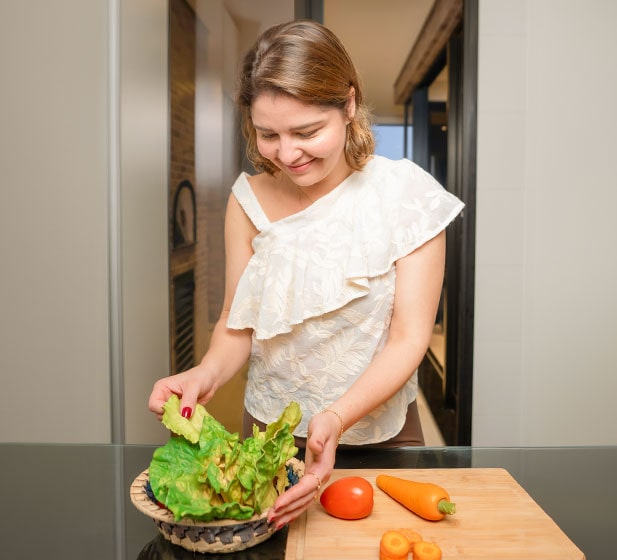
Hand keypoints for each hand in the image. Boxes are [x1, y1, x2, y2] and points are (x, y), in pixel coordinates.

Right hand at [148, 364, 215, 419]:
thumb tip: (184, 414)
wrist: (211, 378)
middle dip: (172, 418)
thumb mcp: (194, 386)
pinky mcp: (181, 412)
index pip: (154, 405)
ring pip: (170, 420)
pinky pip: (180, 422)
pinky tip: (193, 418)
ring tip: (190, 415)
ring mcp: (173, 406)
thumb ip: (188, 400)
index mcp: (162, 388)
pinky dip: (186, 422)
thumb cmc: (201, 376)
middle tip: (185, 415)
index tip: (175, 411)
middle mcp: (165, 398)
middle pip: (161, 415)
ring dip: (180, 421)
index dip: (162, 410)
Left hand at [267, 411, 340, 528]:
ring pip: (304, 502)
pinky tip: (285, 515)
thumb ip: (318, 439)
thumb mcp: (320, 428)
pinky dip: (294, 508)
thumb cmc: (324, 426)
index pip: (306, 486)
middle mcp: (321, 478)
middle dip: (288, 510)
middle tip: (270, 519)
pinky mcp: (312, 479)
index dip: (292, 496)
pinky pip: (303, 498)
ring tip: (275, 522)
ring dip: (290, 513)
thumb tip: (315, 447)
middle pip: (304, 499)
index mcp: (323, 468)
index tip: (278, 504)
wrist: (331, 425)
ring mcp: (317, 480)